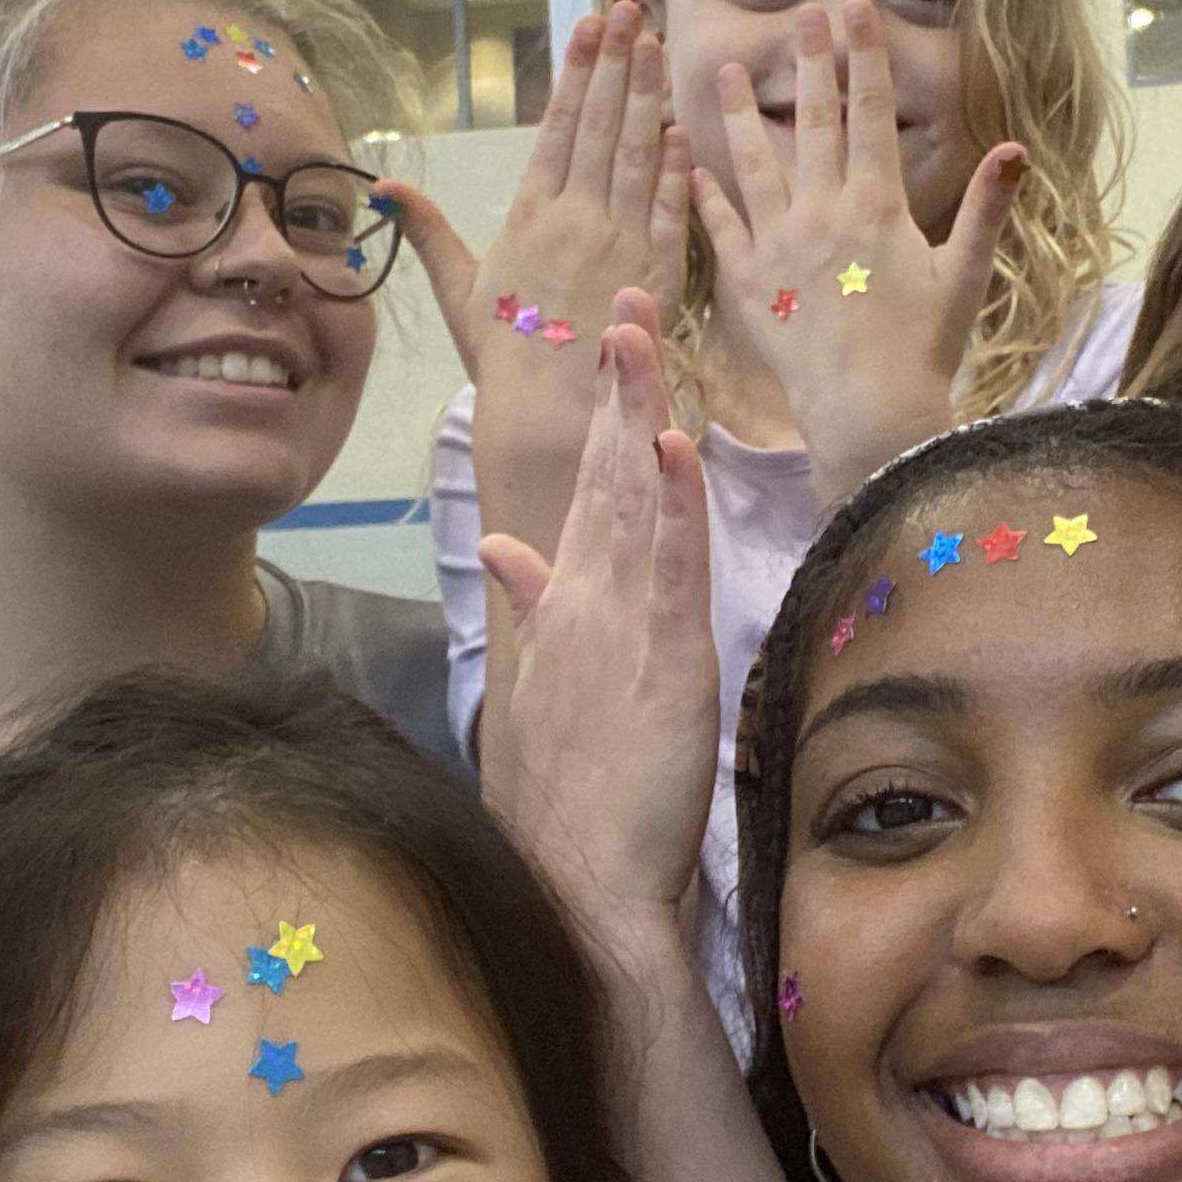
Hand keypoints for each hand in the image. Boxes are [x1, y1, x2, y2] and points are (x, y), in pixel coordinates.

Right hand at [399, 1, 689, 393]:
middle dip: (618, 63)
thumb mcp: (461, 289)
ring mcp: (620, 240)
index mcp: (530, 215)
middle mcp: (577, 217)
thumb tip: (382, 187)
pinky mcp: (657, 269)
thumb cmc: (504, 355)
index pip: (558, 127)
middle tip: (634, 12)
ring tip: (658, 46)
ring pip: (639, 153)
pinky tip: (682, 126)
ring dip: (650, 96)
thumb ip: (430, 231)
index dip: (576, 73)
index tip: (590, 26)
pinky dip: (678, 166)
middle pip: (601, 125)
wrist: (550, 413)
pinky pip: (672, 206)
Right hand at [478, 299, 715, 933]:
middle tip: (628, 299)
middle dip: (618, 385)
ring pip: (634, 501)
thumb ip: (531, 610)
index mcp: (566, 605)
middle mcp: (586, 600)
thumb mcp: (536, 691)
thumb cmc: (565, 800)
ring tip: (643, 337)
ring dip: (641, 415)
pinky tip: (674, 448)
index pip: (588, 492)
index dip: (603, 417)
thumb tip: (507, 548)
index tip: (610, 348)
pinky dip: (673, 505)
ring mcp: (618, 625)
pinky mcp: (659, 661)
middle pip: (607, 474)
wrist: (577, 882)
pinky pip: (669, 567)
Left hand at [684, 0, 1024, 503]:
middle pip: (814, 123)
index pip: (870, 114)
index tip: (855, 12)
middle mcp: (824, 214)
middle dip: (809, 63)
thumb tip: (1015, 150)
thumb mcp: (965, 276)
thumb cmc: (923, 349)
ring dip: (739, 113)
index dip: (863, 59)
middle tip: (800, 13)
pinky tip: (689, 161)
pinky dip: (703, 192)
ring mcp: (780, 245)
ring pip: (754, 163)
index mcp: (877, 206)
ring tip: (722, 69)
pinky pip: (720, 227)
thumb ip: (987, 209)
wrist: (869, 413)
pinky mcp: (749, 282)